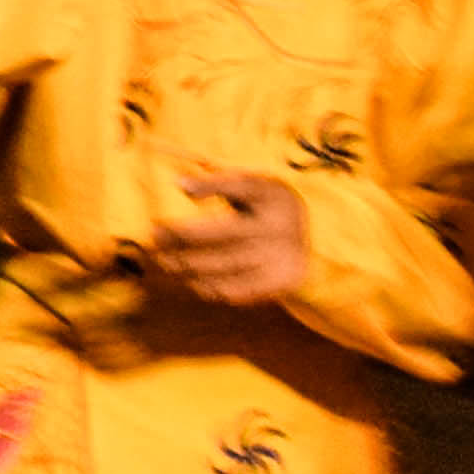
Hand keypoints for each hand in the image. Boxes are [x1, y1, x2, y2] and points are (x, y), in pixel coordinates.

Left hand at [141, 165, 310, 308]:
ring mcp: (281, 256)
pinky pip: (235, 289)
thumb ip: (220, 184)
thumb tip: (179, 184)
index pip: (241, 186)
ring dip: (188, 264)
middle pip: (225, 232)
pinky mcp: (279, 282)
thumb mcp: (255, 188)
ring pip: (224, 264)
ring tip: (165, 260)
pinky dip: (208, 286)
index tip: (181, 187)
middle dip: (184, 235)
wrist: (319, 247)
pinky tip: (190, 279)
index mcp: (273, 195)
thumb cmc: (266, 210)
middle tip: (155, 235)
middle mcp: (280, 225)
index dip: (212, 186)